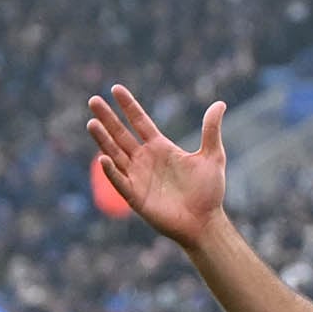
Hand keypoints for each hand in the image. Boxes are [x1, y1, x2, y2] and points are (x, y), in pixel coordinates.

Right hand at [86, 87, 227, 248]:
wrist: (205, 222)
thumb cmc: (209, 191)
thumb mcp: (212, 156)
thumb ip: (211, 130)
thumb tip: (220, 103)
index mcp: (160, 148)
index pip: (140, 121)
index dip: (128, 106)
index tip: (115, 89)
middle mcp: (145, 160)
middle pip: (121, 135)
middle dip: (107, 119)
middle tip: (93, 100)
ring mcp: (138, 177)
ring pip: (115, 154)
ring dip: (103, 140)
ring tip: (92, 123)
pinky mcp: (136, 197)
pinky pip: (120, 181)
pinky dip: (111, 171)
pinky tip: (103, 158)